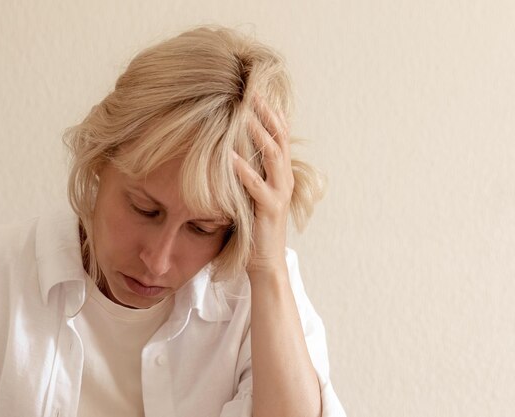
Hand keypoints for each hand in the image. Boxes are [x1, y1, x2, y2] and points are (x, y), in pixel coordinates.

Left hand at [232, 96, 292, 275]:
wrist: (265, 261)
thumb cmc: (255, 227)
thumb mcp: (253, 193)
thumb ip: (250, 172)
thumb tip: (232, 149)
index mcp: (282, 175)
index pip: (280, 138)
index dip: (272, 114)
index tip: (259, 92)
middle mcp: (284, 180)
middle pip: (279, 141)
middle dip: (266, 115)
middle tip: (252, 92)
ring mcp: (279, 194)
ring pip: (273, 157)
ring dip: (259, 134)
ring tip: (245, 114)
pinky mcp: (269, 209)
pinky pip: (256, 185)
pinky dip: (243, 168)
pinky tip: (229, 154)